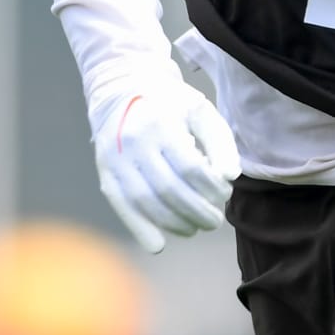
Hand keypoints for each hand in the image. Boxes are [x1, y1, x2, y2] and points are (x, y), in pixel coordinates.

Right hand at [91, 79, 240, 252]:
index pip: (190, 167)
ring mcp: (115, 159)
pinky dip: (139, 228)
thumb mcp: (201, 111)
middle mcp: (134, 141)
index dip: (211, 188)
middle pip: (168, 188)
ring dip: (173, 223)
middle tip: (215, 221)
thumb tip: (230, 176)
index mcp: (161, 123)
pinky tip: (159, 244)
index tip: (225, 194)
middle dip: (196, 211)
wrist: (123, 90)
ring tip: (195, 228)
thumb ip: (220, 142)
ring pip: (145, 201)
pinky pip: (121, 206)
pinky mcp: (105, 173)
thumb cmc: (170, 104)